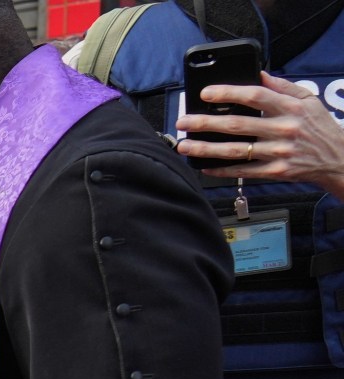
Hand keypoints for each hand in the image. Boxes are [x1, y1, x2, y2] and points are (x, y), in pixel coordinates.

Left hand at [180, 74, 343, 199]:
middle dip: (206, 123)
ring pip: (236, 150)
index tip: (206, 93)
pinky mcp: (276, 172)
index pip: (255, 96)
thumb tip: (259, 73)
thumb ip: (283, 87)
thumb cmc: (319, 128)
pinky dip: (222, 169)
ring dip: (206, 148)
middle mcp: (284, 130)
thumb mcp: (309, 101)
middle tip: (184, 121)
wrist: (338, 159)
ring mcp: (279, 152)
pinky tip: (204, 166)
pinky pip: (243, 171)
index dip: (228, 93)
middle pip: (238, 124)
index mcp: (291, 108)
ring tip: (185, 145)